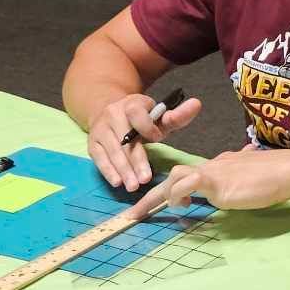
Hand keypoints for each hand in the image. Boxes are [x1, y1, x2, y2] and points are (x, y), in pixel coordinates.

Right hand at [87, 92, 201, 192]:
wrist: (110, 110)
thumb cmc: (141, 119)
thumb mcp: (159, 116)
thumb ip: (177, 115)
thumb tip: (197, 104)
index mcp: (131, 104)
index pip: (136, 113)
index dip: (147, 126)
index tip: (157, 139)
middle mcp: (113, 114)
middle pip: (124, 139)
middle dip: (136, 160)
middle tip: (145, 179)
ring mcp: (100, 129)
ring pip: (112, 151)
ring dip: (123, 170)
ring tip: (133, 186)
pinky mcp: (92, 143)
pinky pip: (99, 158)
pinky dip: (108, 171)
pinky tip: (117, 182)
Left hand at [131, 146, 289, 217]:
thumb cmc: (278, 176)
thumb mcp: (254, 175)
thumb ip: (244, 176)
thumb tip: (245, 174)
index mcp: (220, 165)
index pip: (189, 173)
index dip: (173, 188)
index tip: (162, 202)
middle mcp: (213, 166)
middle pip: (174, 174)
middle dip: (150, 196)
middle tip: (133, 214)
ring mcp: (214, 173)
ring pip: (176, 176)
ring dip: (161, 196)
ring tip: (154, 211)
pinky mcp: (218, 183)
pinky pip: (189, 183)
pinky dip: (179, 194)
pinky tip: (182, 205)